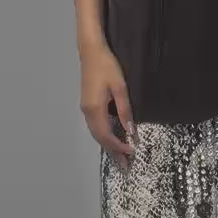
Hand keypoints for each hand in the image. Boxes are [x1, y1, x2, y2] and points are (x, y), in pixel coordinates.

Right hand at [80, 43, 137, 170]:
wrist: (91, 51)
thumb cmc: (107, 66)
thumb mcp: (120, 88)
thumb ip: (125, 111)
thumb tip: (131, 131)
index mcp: (95, 109)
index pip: (107, 135)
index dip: (119, 146)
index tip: (132, 153)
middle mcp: (87, 112)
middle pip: (100, 139)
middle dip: (113, 153)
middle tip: (126, 167)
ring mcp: (85, 109)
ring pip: (97, 134)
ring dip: (109, 146)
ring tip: (120, 159)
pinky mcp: (87, 105)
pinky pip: (96, 127)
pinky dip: (105, 137)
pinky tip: (112, 141)